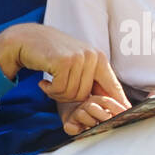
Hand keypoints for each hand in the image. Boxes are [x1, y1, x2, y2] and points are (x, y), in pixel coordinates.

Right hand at [0, 24, 129, 108]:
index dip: (118, 102)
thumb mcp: (77, 63)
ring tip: (51, 81)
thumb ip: (92, 78)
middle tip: (57, 86)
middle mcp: (92, 56)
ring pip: (72, 94)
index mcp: (99, 58)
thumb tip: (108, 103)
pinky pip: (60, 90)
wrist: (28, 40)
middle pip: (86, 96)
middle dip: (69, 98)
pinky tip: (44, 81)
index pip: (113, 85)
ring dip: (57, 94)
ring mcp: (78, 58)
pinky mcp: (64, 62)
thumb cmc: (53, 55)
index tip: (126, 114)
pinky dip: (50, 90)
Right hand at [61, 93, 128, 136]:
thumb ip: (118, 110)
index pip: (106, 102)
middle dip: (102, 114)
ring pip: (81, 114)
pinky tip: (82, 131)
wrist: (74, 115)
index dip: (116, 107)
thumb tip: (130, 110)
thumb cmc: (96, 114)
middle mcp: (86, 106)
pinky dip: (75, 130)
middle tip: (109, 120)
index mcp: (97, 101)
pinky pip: (70, 127)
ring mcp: (76, 115)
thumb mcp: (107, 109)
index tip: (125, 114)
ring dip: (90, 121)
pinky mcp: (68, 124)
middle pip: (92, 106)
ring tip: (95, 126)